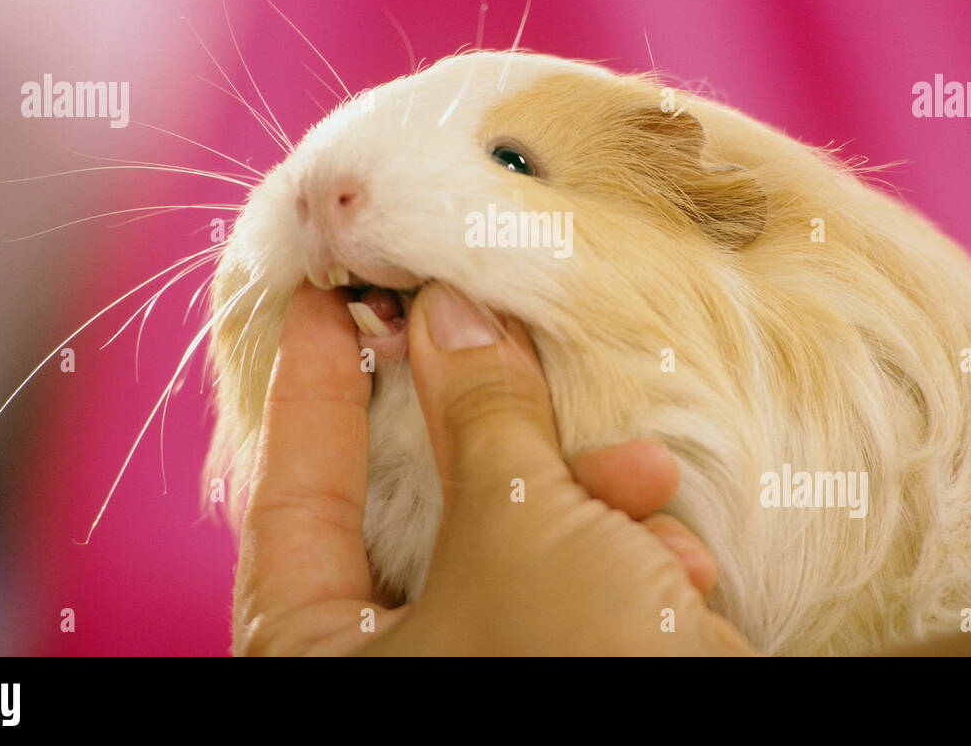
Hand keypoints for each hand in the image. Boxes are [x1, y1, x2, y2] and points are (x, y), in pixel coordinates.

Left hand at [231, 281, 751, 655]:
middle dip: (497, 441)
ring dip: (588, 505)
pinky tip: (680, 570)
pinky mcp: (553, 670)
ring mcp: (475, 673)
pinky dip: (621, 565)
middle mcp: (385, 674)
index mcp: (316, 661)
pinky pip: (566, 594)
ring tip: (645, 483)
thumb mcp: (523, 529)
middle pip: (417, 514)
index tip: (321, 297)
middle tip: (513, 352)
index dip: (307, 384)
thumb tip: (447, 310)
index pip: (290, 494)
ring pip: (509, 549)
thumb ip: (481, 412)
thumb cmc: (578, 674)